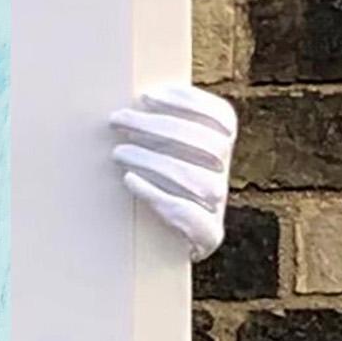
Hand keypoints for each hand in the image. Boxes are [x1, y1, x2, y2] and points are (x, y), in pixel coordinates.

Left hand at [110, 82, 235, 261]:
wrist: (160, 244)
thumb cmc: (153, 186)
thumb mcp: (160, 153)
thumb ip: (155, 128)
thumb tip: (132, 100)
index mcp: (220, 149)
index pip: (221, 118)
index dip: (189, 102)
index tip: (148, 96)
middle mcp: (224, 174)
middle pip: (208, 143)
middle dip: (160, 126)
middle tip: (117, 118)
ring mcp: (219, 206)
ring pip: (199, 178)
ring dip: (155, 160)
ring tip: (118, 151)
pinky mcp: (208, 235)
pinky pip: (189, 213)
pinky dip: (157, 194)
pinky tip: (129, 180)